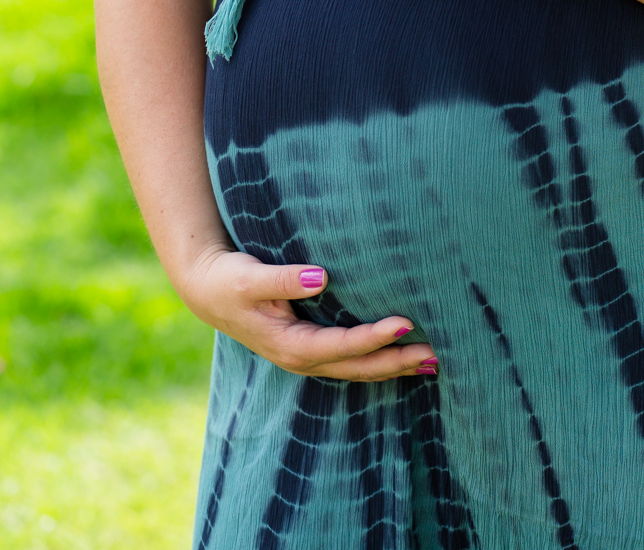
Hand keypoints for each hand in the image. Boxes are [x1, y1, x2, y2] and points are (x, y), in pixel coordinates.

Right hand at [180, 246, 437, 379]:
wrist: (208, 290)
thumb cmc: (230, 280)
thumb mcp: (251, 278)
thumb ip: (285, 279)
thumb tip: (321, 275)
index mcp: (290, 345)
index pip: (341, 346)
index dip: (373, 337)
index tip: (405, 322)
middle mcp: (302, 358)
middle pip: (357, 367)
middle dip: (396, 362)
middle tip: (434, 353)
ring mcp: (307, 357)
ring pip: (357, 368)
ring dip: (393, 365)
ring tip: (431, 361)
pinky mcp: (311, 347)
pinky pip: (351, 360)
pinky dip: (378, 359)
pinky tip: (401, 355)